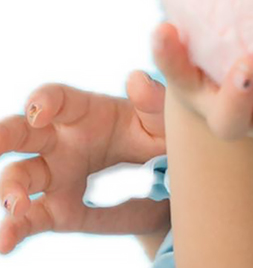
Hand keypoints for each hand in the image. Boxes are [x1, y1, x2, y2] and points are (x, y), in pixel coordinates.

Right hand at [0, 72, 169, 255]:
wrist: (167, 182)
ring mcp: (56, 176)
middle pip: (23, 132)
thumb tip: (136, 79)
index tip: (38, 111)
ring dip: (10, 189)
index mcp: (87, 112)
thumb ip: (154, 101)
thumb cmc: (161, 138)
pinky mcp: (59, 210)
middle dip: (5, 134)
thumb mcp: (165, 120)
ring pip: (20, 177)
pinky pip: (30, 219)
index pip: (58, 98)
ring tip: (15, 206)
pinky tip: (5, 242)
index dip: (44, 100)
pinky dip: (14, 230)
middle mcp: (63, 141)